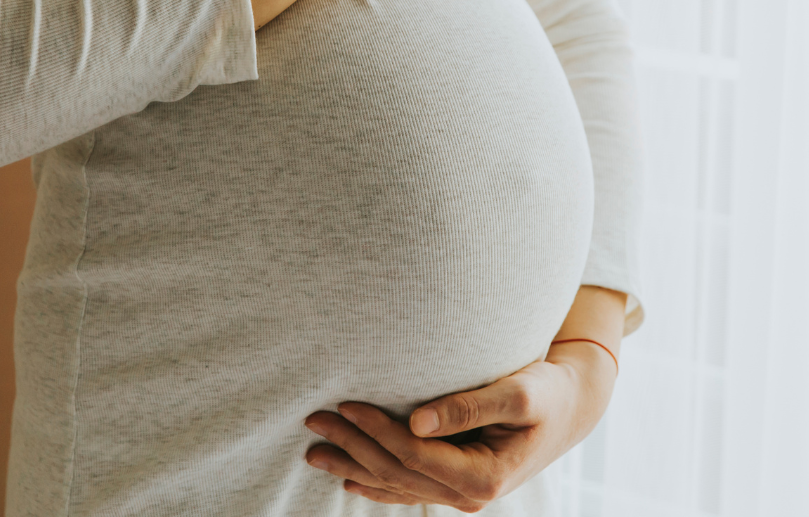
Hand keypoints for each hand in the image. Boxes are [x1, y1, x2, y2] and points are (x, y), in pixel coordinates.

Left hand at [303, 343, 616, 510]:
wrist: (571, 406)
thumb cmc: (546, 390)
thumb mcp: (517, 392)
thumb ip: (468, 405)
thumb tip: (416, 419)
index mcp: (484, 475)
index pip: (414, 455)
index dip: (376, 431)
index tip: (344, 405)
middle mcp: (469, 493)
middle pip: (397, 473)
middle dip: (352, 448)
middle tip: (313, 422)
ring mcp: (462, 492)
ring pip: (397, 484)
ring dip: (354, 466)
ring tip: (314, 451)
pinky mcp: (457, 481)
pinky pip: (409, 488)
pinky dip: (376, 484)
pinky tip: (350, 481)